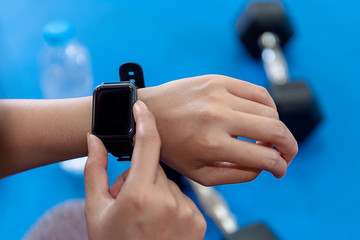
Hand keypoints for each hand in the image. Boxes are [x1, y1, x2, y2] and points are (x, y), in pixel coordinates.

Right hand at [84, 101, 205, 239]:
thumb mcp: (96, 209)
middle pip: (156, 167)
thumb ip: (95, 170)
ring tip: (146, 215)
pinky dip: (172, 204)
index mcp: (139, 195)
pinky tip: (161, 223)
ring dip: (157, 191)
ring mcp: (186, 213)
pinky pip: (184, 198)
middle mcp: (168, 202)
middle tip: (130, 199)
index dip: (144, 120)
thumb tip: (94, 140)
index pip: (147, 144)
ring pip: (170, 184)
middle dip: (142, 175)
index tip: (141, 106)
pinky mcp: (199, 222)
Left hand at [139, 75, 297, 185]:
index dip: (280, 166)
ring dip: (277, 127)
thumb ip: (236, 174)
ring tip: (267, 137)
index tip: (280, 169)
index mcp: (213, 145)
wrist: (147, 113)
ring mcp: (220, 95)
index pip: (265, 157)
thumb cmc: (171, 147)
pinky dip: (268, 106)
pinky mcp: (219, 80)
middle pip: (275, 130)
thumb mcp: (198, 173)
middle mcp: (219, 117)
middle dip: (290, 147)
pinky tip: (261, 116)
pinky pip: (257, 91)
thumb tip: (264, 166)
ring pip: (270, 110)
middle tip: (286, 154)